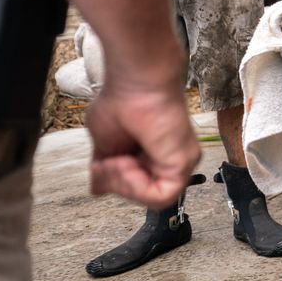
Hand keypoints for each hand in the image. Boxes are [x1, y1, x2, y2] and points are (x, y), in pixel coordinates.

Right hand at [82, 78, 200, 206]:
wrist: (135, 81)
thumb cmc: (122, 101)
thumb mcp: (104, 143)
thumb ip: (105, 170)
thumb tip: (97, 189)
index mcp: (152, 155)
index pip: (135, 188)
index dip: (113, 183)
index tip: (99, 164)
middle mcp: (169, 159)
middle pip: (142, 195)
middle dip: (116, 184)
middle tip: (105, 162)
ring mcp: (179, 161)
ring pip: (153, 199)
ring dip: (124, 183)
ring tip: (116, 159)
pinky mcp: (184, 162)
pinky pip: (161, 196)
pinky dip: (136, 186)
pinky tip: (127, 162)